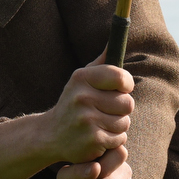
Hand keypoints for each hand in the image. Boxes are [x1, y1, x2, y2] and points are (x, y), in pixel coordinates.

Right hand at [0, 56, 134, 178]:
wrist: (50, 134)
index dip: (126, 84)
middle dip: (122, 109)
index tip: (123, 88)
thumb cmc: (74, 102)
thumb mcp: (82, 79)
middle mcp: (82, 97)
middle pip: (127, 103)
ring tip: (101, 124)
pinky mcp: (91, 140)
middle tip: (108, 110)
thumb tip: (117, 38)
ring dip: (118, 125)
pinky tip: (98, 136)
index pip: (120, 77)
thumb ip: (102, 62)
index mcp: (82, 78)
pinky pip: (119, 138)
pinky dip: (113, 140)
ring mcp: (86, 120)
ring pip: (124, 122)